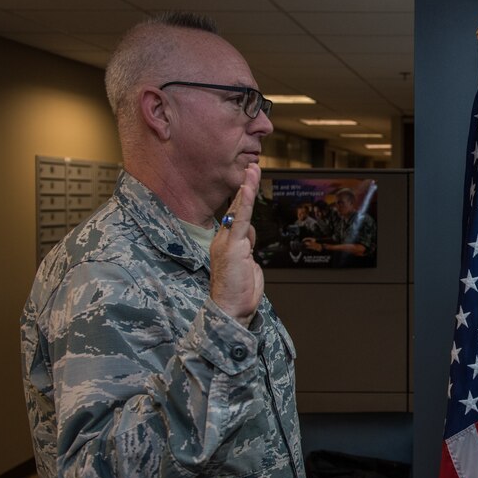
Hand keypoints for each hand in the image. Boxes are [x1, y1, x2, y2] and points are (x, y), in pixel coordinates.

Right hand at [210, 164, 263, 326]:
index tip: (249, 183)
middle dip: (246, 186)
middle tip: (252, 167)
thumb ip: (247, 249)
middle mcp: (224, 239)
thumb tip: (250, 239)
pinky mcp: (233, 246)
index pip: (237, 217)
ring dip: (248, 188)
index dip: (243, 199)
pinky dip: (244, 202)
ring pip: (239, 209)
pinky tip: (247, 188)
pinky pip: (240, 220)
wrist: (230, 309)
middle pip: (236, 208)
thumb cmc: (238, 293)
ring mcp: (227, 241)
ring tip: (254, 169)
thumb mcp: (247, 265)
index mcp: (227, 244)